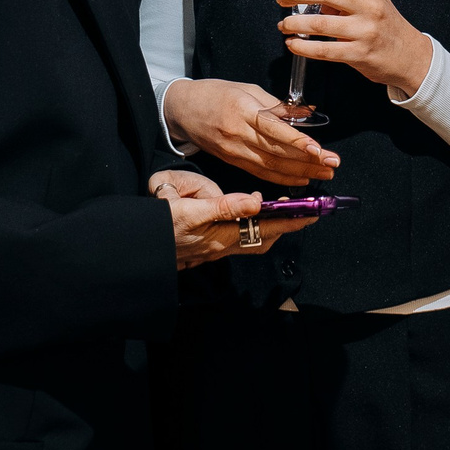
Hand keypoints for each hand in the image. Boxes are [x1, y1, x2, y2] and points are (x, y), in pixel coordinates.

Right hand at [150, 172, 309, 269]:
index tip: (311, 213)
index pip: (265, 229)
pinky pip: (236, 237)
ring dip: (268, 227)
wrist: (137, 244)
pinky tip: (248, 216)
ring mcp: (214, 247)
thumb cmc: (159, 225)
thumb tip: (255, 201)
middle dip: (285, 226)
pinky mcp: (206, 244)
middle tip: (302, 211)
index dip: (290, 221)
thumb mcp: (189, 211)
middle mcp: (222, 246)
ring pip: (251, 239)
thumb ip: (223, 206)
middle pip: (263, 239)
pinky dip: (250, 227)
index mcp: (222, 237)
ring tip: (280, 211)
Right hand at [163, 79, 339, 187]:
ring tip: (324, 172)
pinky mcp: (232, 161)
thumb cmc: (215, 93)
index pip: (273, 128)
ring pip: (270, 165)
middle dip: (307, 160)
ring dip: (300, 172)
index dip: (296, 141)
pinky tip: (301, 179)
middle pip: (276, 151)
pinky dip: (282, 177)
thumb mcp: (246, 89)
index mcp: (242, 110)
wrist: (181, 109)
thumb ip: (275, 105)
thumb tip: (305, 115)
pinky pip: (260, 172)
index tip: (318, 148)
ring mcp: (234, 150)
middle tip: (332, 163)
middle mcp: (238, 134)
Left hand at [277, 0, 434, 97]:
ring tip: (284, 25)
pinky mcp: (359, 55)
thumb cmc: (388, 28)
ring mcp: (364, 32)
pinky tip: (294, 44)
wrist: (412, 57)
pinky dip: (303, 47)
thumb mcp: (372, 3)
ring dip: (294, 23)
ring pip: (319, 23)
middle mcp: (368, 8)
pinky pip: (324, 50)